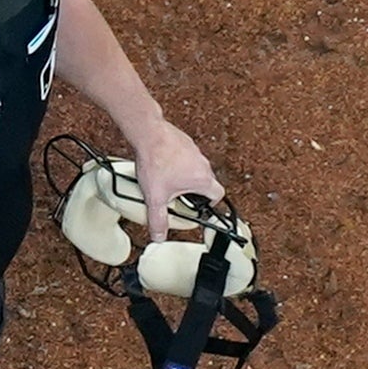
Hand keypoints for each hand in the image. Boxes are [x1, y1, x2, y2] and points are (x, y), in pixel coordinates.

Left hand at [133, 123, 221, 239]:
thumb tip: (159, 236)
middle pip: (207, 183)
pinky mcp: (185, 142)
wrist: (148, 133)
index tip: (200, 208)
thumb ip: (158, 219)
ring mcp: (194, 151)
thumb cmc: (156, 160)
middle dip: (195, 192)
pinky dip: (179, 163)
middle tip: (180, 198)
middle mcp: (202, 164)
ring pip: (197, 169)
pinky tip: (164, 166)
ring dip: (186, 177)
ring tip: (170, 181)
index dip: (210, 204)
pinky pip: (187, 157)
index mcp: (202, 179)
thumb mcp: (156, 197)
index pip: (218, 195)